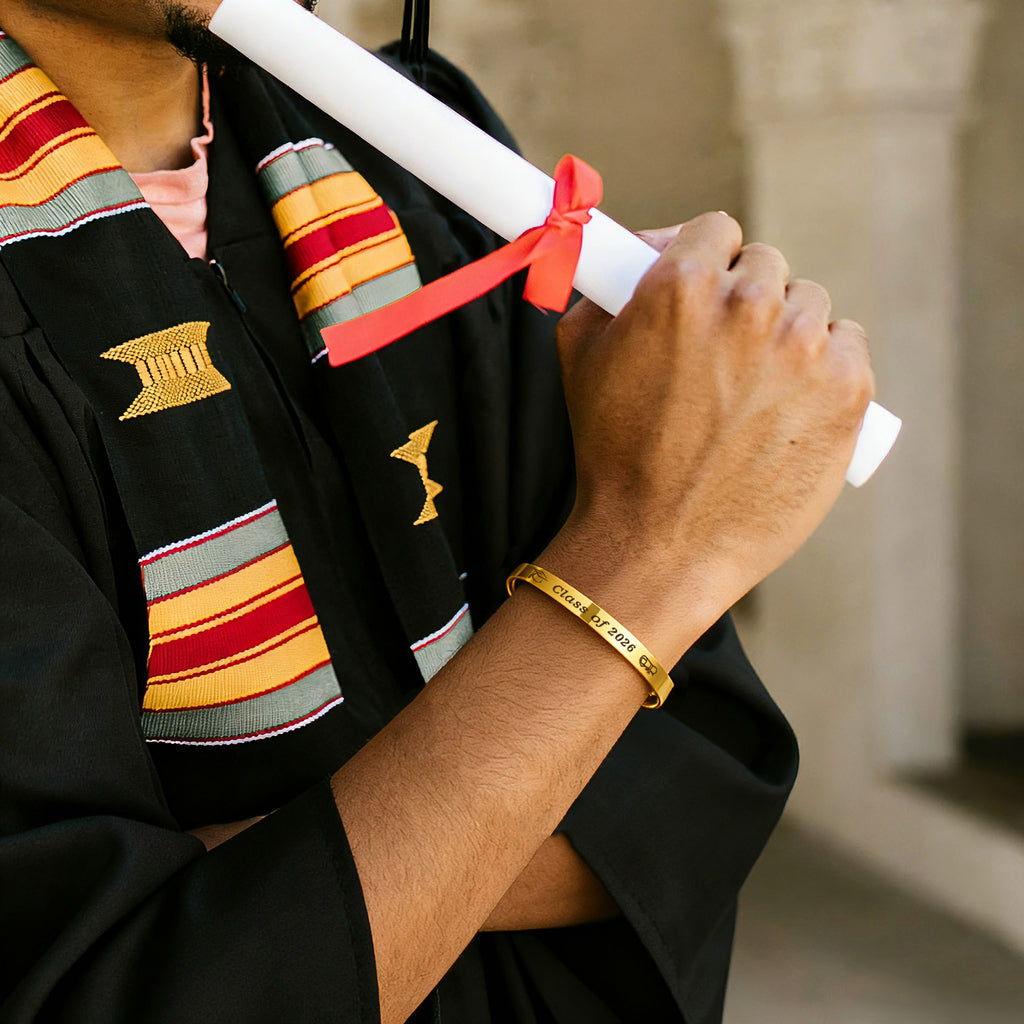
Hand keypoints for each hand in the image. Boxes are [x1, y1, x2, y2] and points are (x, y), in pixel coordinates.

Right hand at [553, 213, 872, 644]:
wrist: (658, 547)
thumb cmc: (611, 456)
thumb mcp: (580, 358)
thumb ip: (604, 290)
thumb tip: (634, 255)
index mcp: (682, 285)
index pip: (715, 230)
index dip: (705, 258)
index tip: (702, 289)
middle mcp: (750, 304)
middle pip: (766, 264)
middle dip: (744, 298)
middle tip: (722, 350)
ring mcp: (805, 348)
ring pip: (810, 304)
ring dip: (786, 332)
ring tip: (754, 388)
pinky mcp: (847, 391)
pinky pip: (848, 345)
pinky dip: (826, 364)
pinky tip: (792, 402)